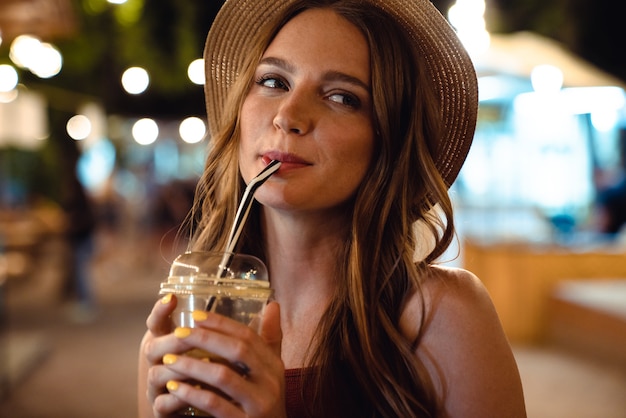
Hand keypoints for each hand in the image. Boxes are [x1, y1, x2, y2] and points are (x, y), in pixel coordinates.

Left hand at [148, 300, 285, 417]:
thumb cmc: (263, 402)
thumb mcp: (270, 372)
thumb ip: (269, 340)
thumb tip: (273, 304)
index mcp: (274, 365)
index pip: (248, 336)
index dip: (222, 323)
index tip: (196, 315)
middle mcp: (270, 382)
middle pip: (238, 350)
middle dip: (205, 339)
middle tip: (178, 333)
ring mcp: (258, 404)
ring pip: (223, 376)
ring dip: (192, 365)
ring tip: (169, 360)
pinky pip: (214, 404)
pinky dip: (191, 394)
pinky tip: (174, 388)